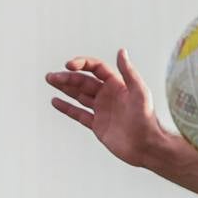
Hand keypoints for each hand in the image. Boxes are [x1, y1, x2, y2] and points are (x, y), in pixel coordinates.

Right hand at [46, 50, 172, 169]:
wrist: (147, 146)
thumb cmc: (147, 119)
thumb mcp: (140, 92)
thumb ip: (129, 72)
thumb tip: (121, 51)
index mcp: (117, 85)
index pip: (96, 68)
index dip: (82, 64)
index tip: (69, 66)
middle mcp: (108, 95)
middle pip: (83, 81)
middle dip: (67, 78)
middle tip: (51, 77)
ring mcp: (102, 110)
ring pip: (79, 95)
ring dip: (64, 88)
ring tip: (50, 80)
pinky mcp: (97, 125)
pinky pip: (78, 114)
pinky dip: (66, 108)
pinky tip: (55, 101)